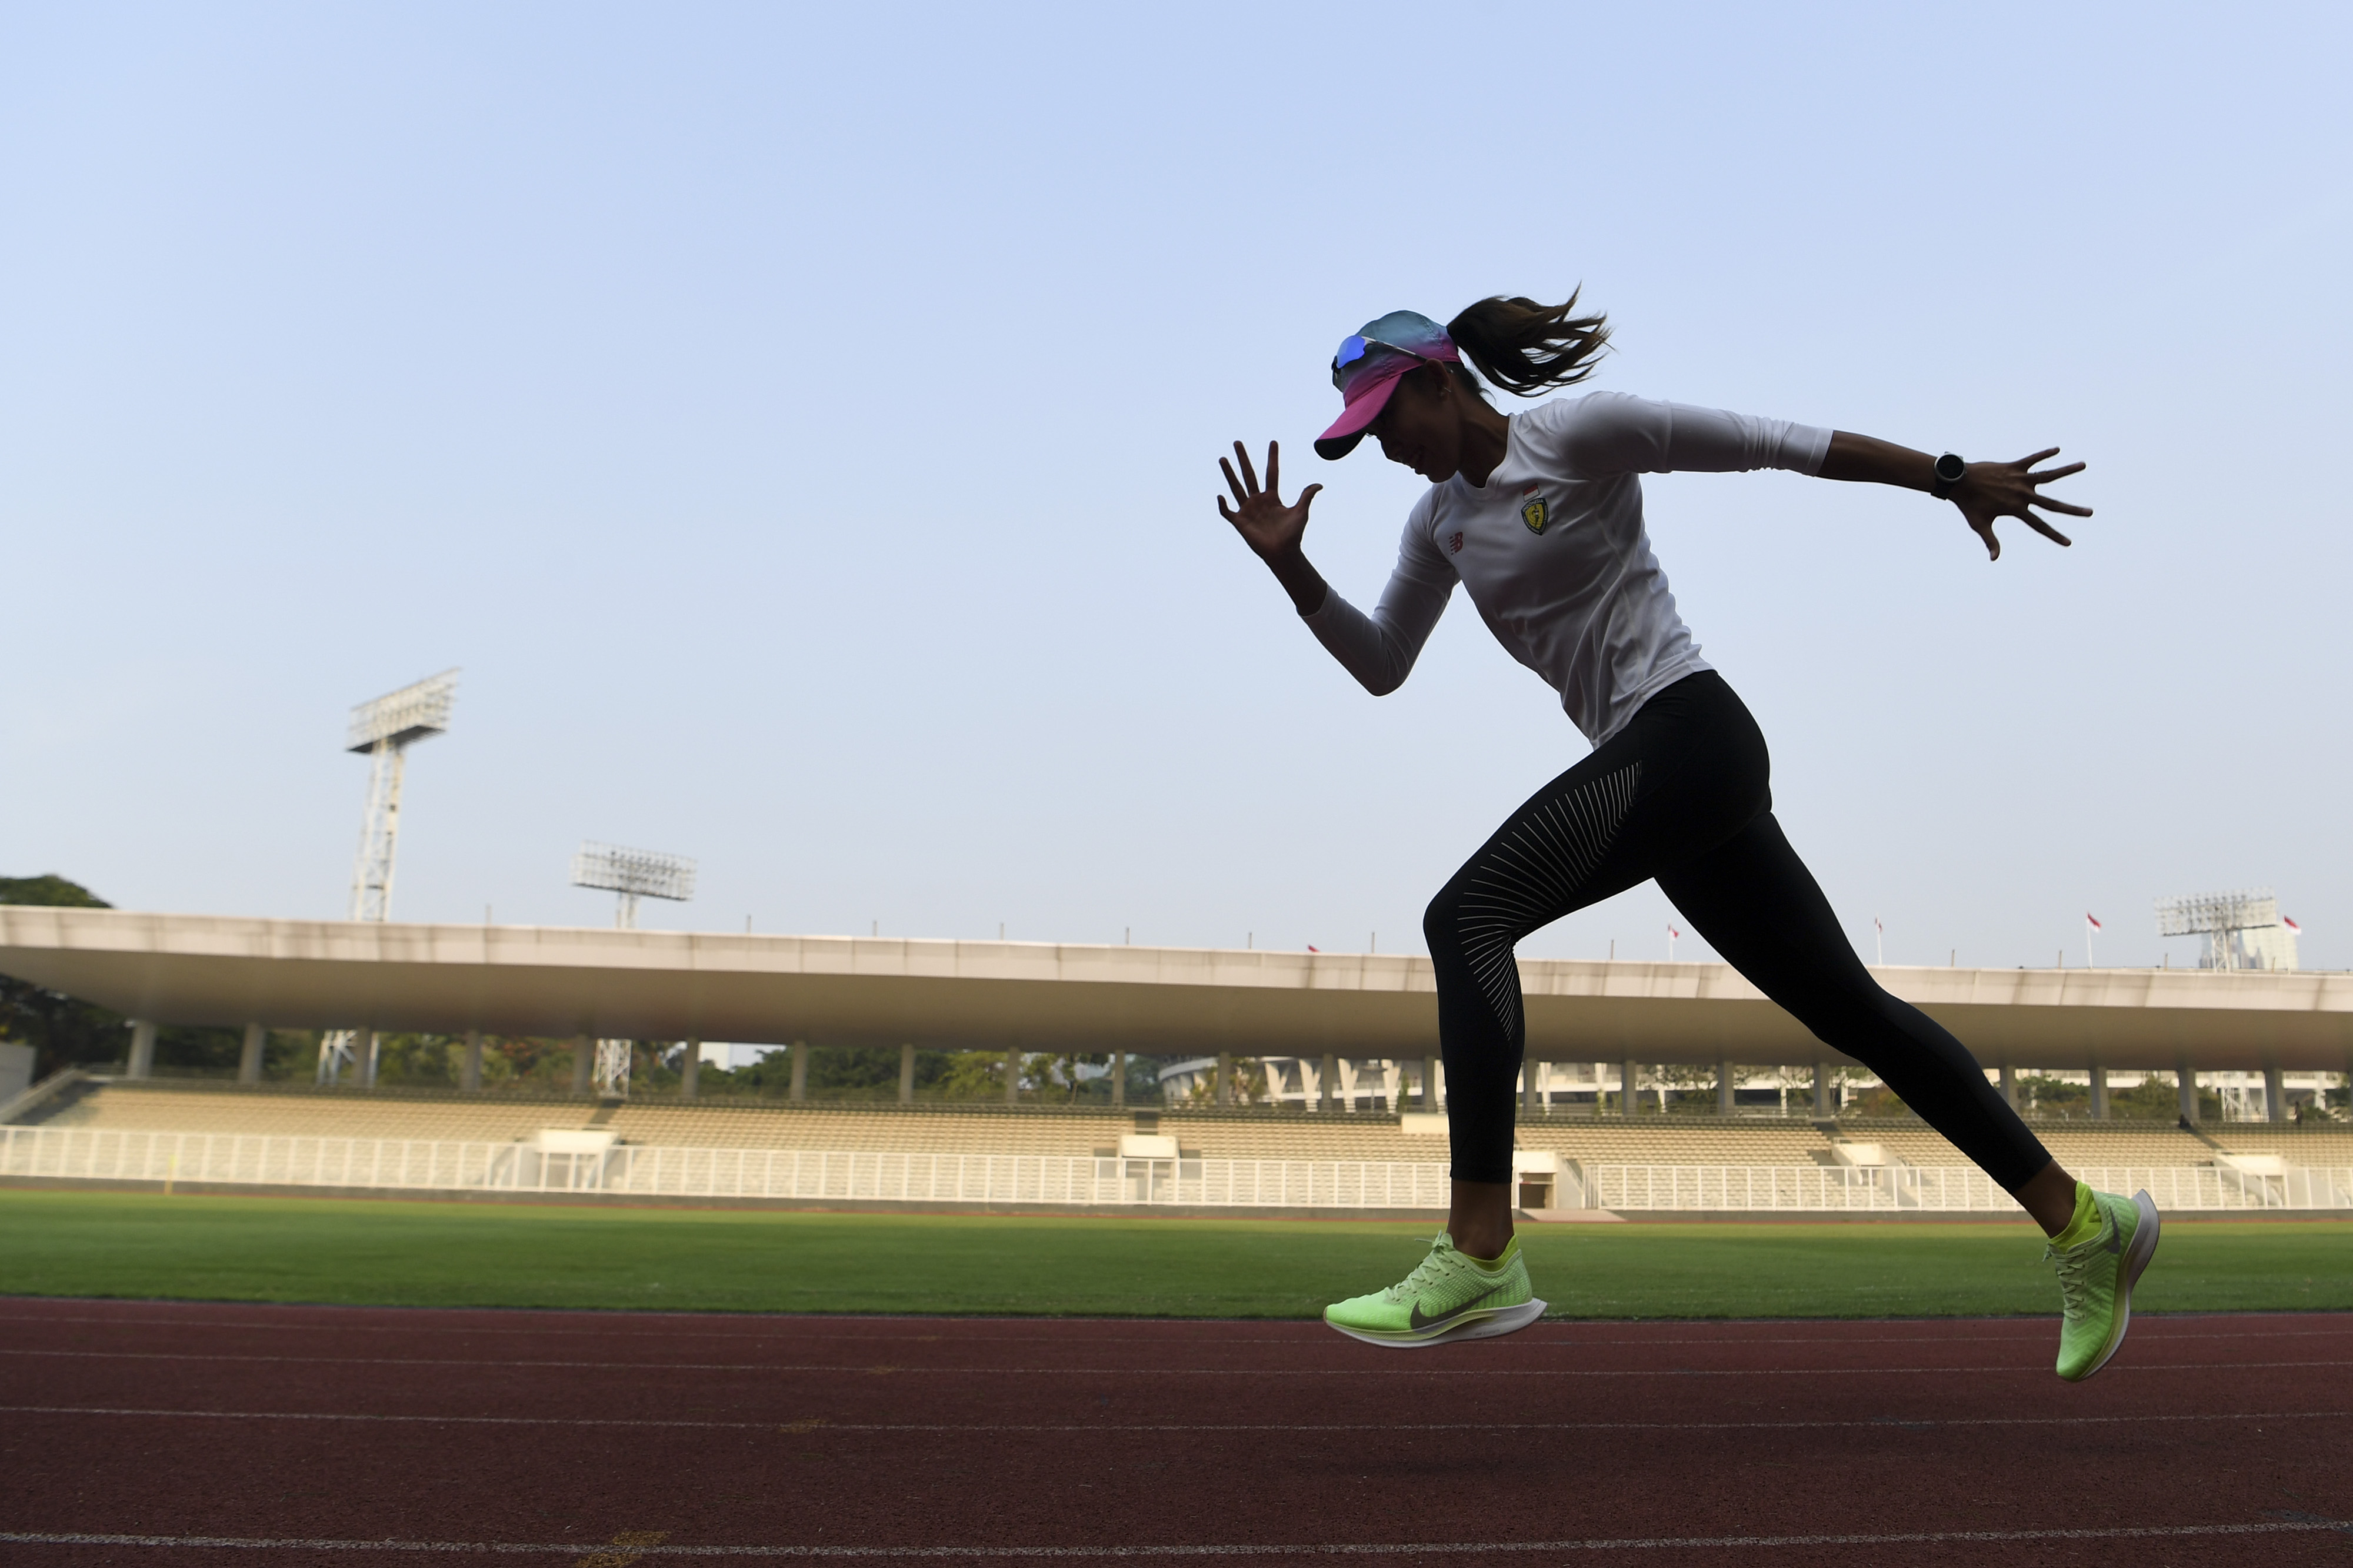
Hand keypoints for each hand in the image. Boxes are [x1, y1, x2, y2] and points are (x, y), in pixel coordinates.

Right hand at [1217, 440, 1320, 562]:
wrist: (1283, 553)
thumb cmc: (1293, 534)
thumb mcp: (1301, 512)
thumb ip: (1306, 496)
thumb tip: (1319, 484)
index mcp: (1272, 496)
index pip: (1271, 472)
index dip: (1272, 458)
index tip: (1273, 442)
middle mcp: (1258, 500)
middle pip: (1249, 475)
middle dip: (1243, 458)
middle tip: (1237, 442)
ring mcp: (1247, 510)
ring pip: (1236, 487)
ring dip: (1229, 473)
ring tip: (1222, 458)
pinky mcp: (1240, 522)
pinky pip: (1227, 512)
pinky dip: (1223, 505)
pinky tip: (1221, 496)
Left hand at [1951, 448, 2089, 560]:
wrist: (1958, 480)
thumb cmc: (1968, 504)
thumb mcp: (1979, 524)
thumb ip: (1990, 541)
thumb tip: (1994, 559)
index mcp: (2016, 509)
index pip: (2040, 526)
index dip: (2054, 535)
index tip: (2069, 542)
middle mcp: (2022, 494)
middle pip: (2052, 504)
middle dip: (2072, 510)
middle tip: (2091, 513)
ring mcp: (2020, 479)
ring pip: (2049, 475)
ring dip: (2067, 470)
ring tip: (2084, 465)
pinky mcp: (2014, 466)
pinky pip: (2033, 458)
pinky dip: (2044, 454)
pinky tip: (2057, 449)